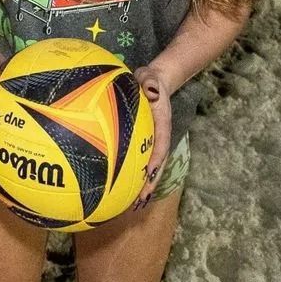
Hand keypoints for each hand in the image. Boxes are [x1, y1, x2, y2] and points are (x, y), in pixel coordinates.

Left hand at [128, 62, 174, 209]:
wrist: (153, 81)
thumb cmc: (150, 80)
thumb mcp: (151, 77)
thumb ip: (151, 82)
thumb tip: (150, 89)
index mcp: (162, 123)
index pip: (162, 144)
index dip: (157, 160)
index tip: (150, 173)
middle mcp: (158, 136)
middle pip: (157, 164)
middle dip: (150, 183)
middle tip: (140, 200)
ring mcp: (151, 141)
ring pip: (148, 167)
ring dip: (142, 185)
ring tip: (132, 204)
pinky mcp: (142, 143)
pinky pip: (137, 161)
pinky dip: (132, 176)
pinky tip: (117, 188)